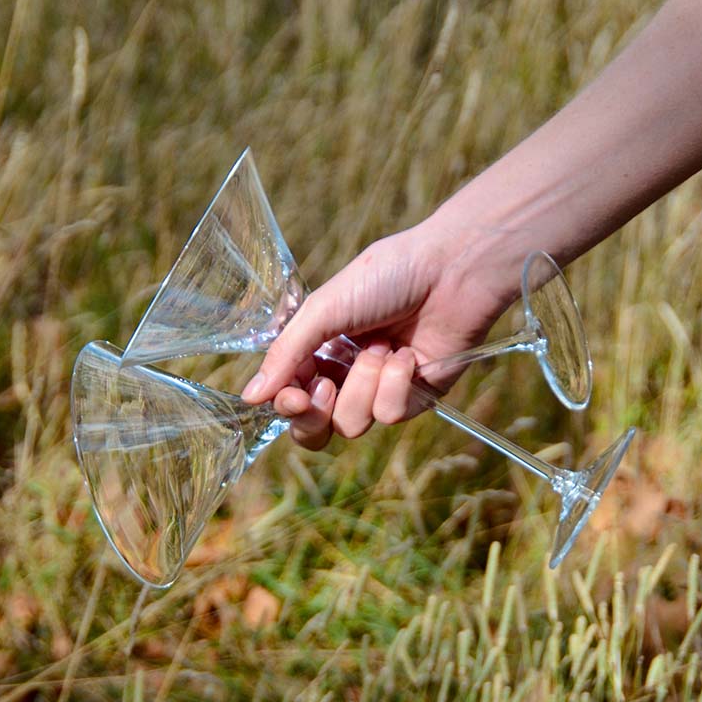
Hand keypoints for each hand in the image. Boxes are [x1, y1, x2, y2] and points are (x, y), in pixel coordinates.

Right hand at [240, 219, 516, 448]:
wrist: (451, 271)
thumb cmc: (388, 277)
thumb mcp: (324, 309)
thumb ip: (286, 354)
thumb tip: (250, 396)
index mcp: (319, 350)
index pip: (290, 396)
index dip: (287, 405)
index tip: (294, 395)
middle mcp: (346, 375)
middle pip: (315, 429)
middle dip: (314, 417)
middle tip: (325, 390)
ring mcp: (381, 391)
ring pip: (352, 424)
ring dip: (364, 384)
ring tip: (382, 348)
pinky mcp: (415, 399)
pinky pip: (389, 415)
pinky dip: (396, 384)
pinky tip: (407, 354)